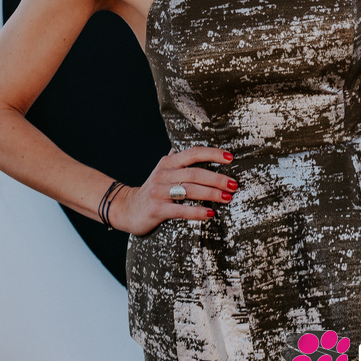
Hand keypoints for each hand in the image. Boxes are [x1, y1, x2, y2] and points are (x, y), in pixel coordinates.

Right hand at [108, 146, 236, 233]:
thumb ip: (180, 159)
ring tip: (227, 197)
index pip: (193, 153)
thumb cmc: (154, 189)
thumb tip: (199, 146)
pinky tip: (210, 213)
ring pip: (190, 190)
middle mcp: (163, 174)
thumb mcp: (164, 170)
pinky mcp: (156, 209)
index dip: (212, 154)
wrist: (126, 208)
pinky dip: (197, 212)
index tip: (230, 157)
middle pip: (195, 173)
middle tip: (234, 184)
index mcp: (168, 162)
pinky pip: (180, 210)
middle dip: (217, 178)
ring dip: (211, 194)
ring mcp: (159, 192)